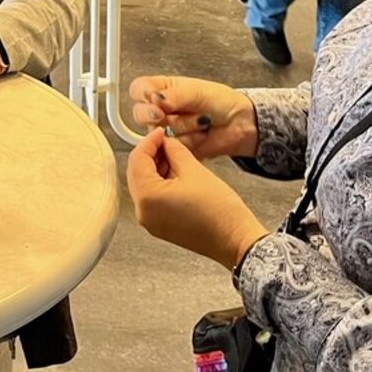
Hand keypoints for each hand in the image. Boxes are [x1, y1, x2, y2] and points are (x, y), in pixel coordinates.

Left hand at [126, 128, 267, 267]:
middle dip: (150, 155)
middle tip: (167, 141)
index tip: (161, 132)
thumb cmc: (219, 210)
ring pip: (144, 185)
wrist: (235, 240)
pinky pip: (152, 198)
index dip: (149, 142)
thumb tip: (166, 142)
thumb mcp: (194, 170)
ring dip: (155, 168)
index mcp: (147, 197)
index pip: (137, 160)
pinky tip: (175, 173)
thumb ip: (175, 151)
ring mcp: (150, 222)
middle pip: (136, 173)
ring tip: (174, 156)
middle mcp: (143, 212)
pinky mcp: (159, 226)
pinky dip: (160, 183)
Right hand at [128, 74, 257, 158]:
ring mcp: (165, 130)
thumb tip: (155, 99)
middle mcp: (159, 110)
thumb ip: (175, 96)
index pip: (138, 90)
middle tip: (167, 114)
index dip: (142, 96)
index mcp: (161, 90)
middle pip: (140, 114)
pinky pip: (171, 148)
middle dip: (157, 115)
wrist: (239, 123)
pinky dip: (189, 141)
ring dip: (183, 127)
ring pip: (158, 132)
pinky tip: (201, 135)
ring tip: (201, 120)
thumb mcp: (197, 91)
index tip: (156, 101)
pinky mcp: (174, 148)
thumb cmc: (219, 101)